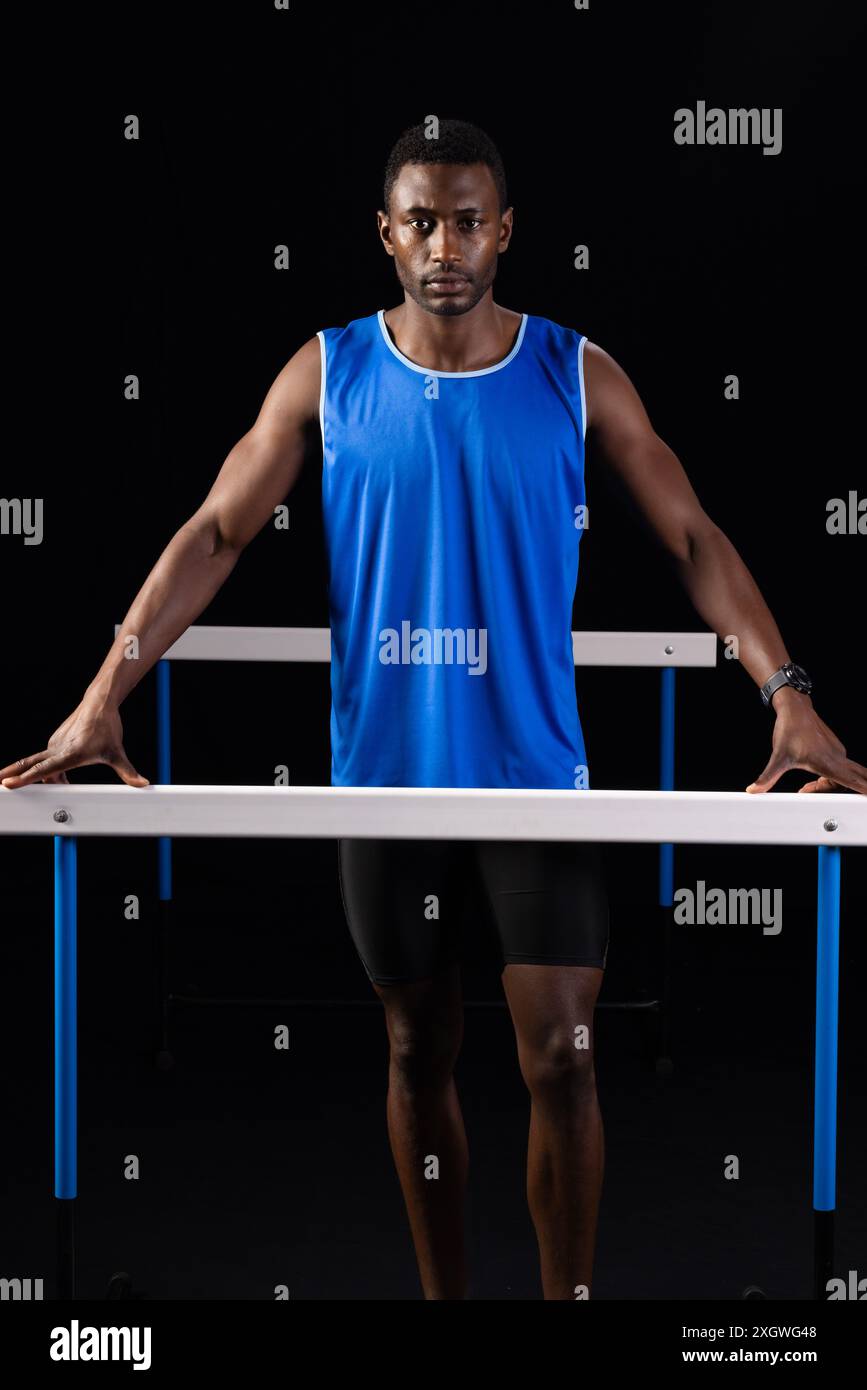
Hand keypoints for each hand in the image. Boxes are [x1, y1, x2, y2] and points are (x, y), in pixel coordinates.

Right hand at [0, 698, 148, 788]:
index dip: (25, 779)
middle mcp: (57, 748)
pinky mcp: (55, 742)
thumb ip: (128, 772)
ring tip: (51, 790)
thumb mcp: (117, 753)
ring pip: (42, 766)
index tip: (8, 783)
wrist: (99, 703)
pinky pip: (48, 761)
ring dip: (44, 779)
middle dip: (13, 775)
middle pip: (30, 764)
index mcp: (69, 753)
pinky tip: (62, 780)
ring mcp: (54, 744)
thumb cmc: (107, 727)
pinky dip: (51, 772)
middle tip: (0, 784)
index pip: (43, 770)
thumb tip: (143, 784)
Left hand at [746, 698, 866, 794]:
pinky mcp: (837, 750)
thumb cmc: (789, 729)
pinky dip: (829, 778)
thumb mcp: (778, 757)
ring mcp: (839, 753)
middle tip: (812, 792)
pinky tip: (813, 778)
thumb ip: (767, 777)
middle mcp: (839, 758)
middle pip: (853, 784)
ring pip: (844, 778)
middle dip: (836, 794)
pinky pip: (841, 770)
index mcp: (829, 763)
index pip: (856, 782)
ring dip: (828, 786)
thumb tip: (753, 790)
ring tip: (806, 787)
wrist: (794, 708)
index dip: (865, 790)